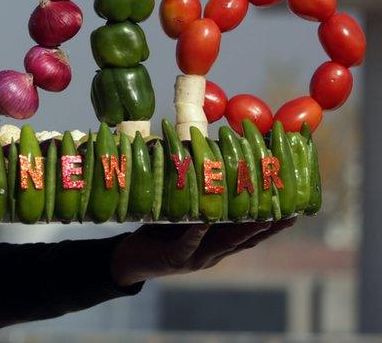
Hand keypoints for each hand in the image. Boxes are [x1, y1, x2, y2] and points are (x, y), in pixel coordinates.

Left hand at [109, 217, 295, 286]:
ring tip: (260, 218)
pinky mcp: (176, 258)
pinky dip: (198, 234)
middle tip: (290, 215)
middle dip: (268, 228)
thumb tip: (210, 167)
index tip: (294, 211)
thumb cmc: (158, 232)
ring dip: (242, 232)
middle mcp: (212, 253)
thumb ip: (198, 201)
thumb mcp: (183, 216)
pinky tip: (205, 223)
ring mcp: (196, 258)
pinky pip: (189, 244)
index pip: (249, 233)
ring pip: (224, 245)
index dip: (271, 224)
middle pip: (245, 240)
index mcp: (216, 242)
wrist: (132, 259)